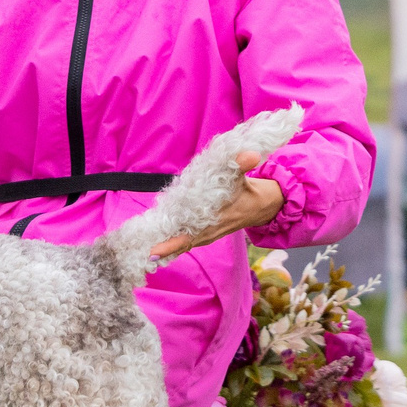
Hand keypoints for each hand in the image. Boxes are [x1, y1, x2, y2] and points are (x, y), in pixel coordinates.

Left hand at [149, 151, 284, 258]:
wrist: (263, 207)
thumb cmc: (250, 191)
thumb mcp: (246, 178)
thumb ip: (243, 165)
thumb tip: (250, 155)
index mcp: (216, 220)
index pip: (189, 235)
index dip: (172, 243)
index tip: (154, 250)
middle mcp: (210, 231)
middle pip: (182, 243)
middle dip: (163, 248)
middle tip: (142, 251)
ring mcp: (208, 234)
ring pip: (184, 244)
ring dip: (167, 246)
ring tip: (146, 249)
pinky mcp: (208, 233)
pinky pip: (188, 241)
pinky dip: (175, 243)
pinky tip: (160, 245)